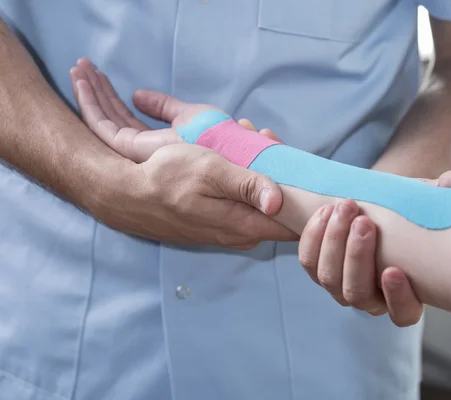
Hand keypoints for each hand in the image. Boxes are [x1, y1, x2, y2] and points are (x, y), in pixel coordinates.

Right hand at [71, 58, 296, 246]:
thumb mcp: (210, 171)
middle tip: (267, 139)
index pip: (291, 225)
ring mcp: (226, 233)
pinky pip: (242, 205)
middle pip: (278, 210)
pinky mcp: (214, 226)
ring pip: (260, 205)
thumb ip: (247, 185)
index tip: (304, 172)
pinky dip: (245, 182)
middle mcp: (239, 235)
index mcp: (243, 225)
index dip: (305, 200)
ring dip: (261, 173)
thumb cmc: (167, 179)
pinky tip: (235, 158)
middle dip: (281, 174)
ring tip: (251, 138)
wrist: (126, 195)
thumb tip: (279, 202)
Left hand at [298, 171, 450, 326]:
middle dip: (357, 256)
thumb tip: (450, 182)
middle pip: (357, 293)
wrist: (375, 213)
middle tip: (364, 221)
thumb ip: (447, 199)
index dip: (397, 298)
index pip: (403, 314)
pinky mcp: (320, 269)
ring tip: (346, 207)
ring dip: (334, 241)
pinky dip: (314, 236)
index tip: (393, 270)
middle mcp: (372, 300)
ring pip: (329, 278)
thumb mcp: (433, 210)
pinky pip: (309, 262)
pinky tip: (326, 211)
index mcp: (406, 298)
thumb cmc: (411, 220)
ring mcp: (342, 287)